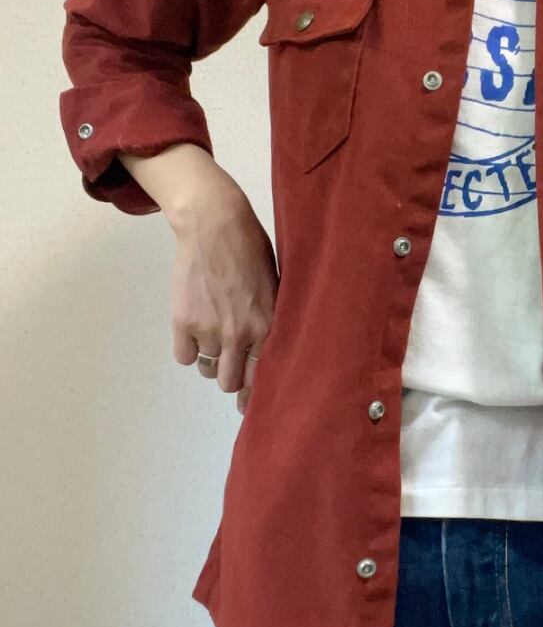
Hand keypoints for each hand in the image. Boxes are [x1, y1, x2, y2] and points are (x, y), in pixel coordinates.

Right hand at [167, 177, 278, 414]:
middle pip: (231, 383)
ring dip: (212, 361)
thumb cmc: (252, 249)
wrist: (215, 225)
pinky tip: (196, 332)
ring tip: (214, 338)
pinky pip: (185, 357)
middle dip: (232, 376)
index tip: (250, 400)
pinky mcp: (183, 322)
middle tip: (231, 365)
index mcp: (268, 326)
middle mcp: (240, 335)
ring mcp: (209, 330)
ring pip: (208, 371)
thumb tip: (270, 350)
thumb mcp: (275, 287)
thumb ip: (271, 320)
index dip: (255, 392)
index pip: (262, 377)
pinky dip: (189, 349)